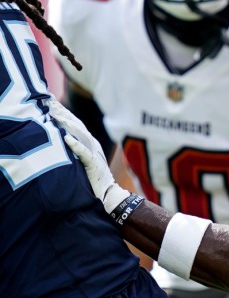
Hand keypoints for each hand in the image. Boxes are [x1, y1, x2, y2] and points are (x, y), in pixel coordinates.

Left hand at [48, 99, 130, 213]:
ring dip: (68, 125)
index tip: (50, 102)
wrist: (109, 195)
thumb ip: (74, 149)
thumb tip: (58, 138)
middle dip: (63, 113)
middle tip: (49, 103)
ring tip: (55, 116)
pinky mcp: (95, 166)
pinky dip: (76, 145)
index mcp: (90, 143)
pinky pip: (84, 154)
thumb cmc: (93, 179)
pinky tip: (66, 139)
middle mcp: (93, 146)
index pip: (76, 124)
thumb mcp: (83, 160)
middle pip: (77, 125)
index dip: (64, 112)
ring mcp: (95, 155)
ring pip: (81, 135)